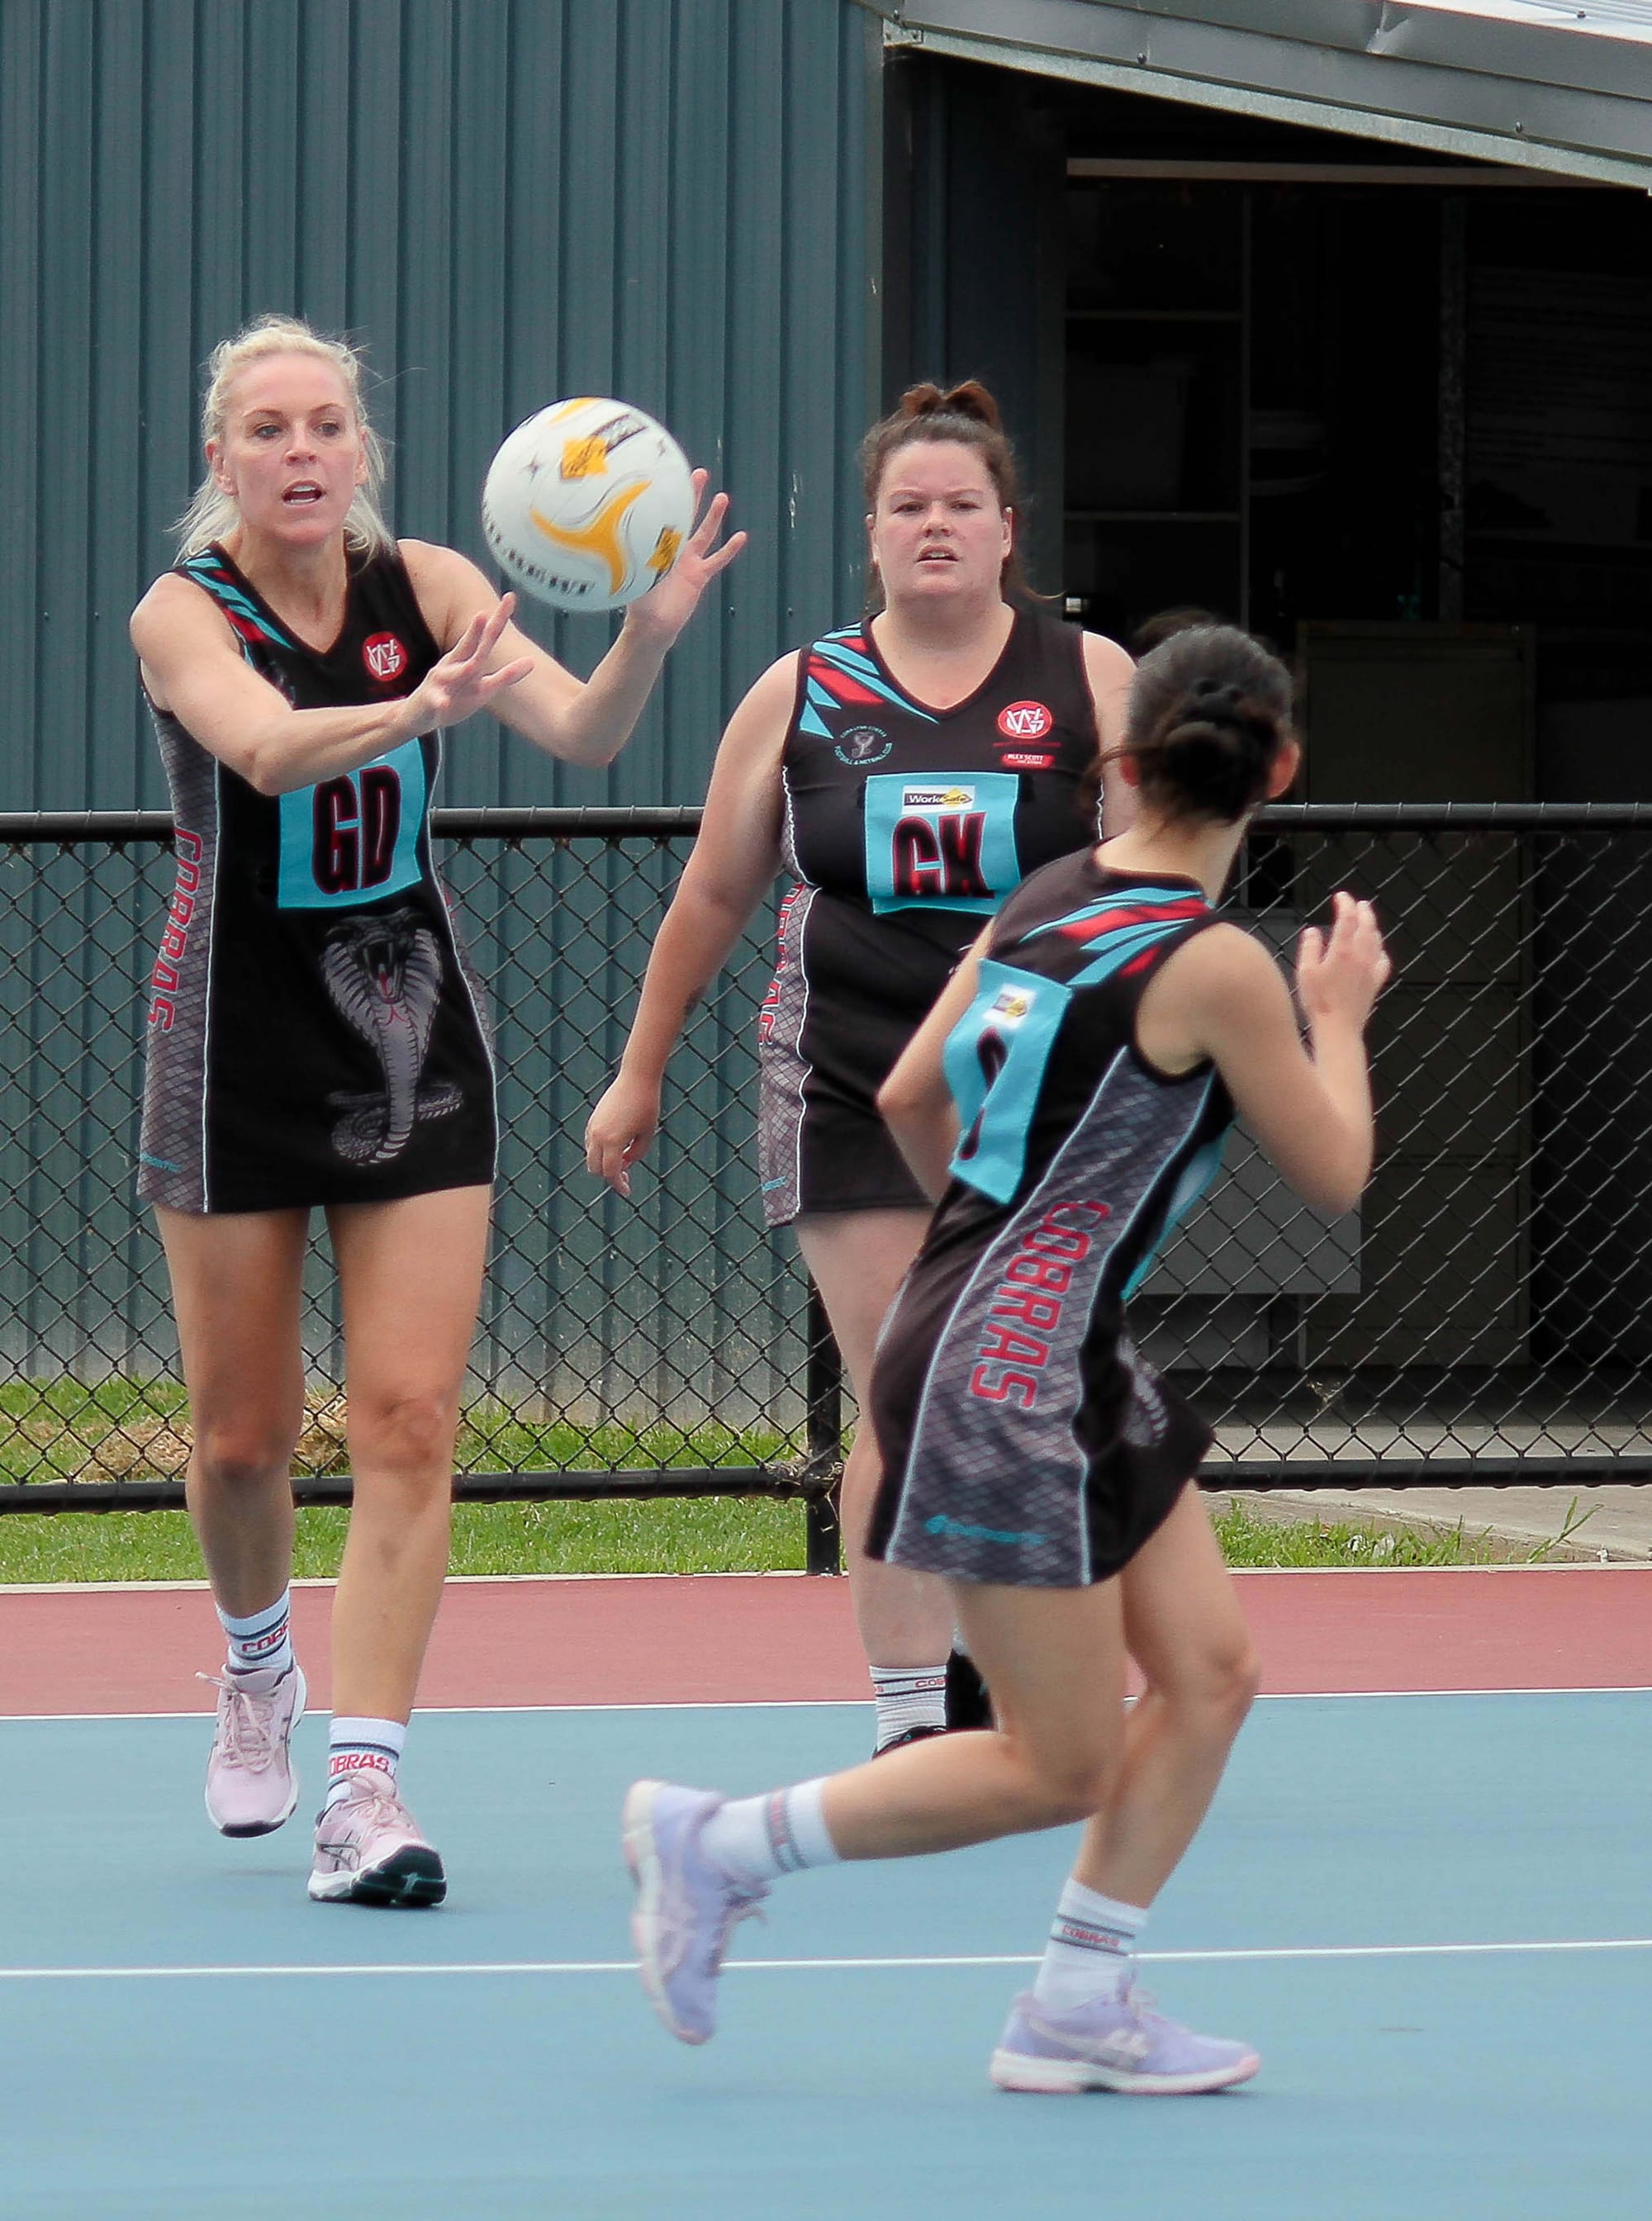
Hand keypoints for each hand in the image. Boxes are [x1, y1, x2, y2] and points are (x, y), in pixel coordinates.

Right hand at [407, 597, 532, 729]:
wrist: (417, 715)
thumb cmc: (453, 697)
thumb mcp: (481, 687)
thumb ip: (505, 676)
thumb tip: (532, 662)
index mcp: (466, 660)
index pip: (485, 637)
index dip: (498, 618)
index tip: (511, 596)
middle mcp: (453, 665)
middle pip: (469, 647)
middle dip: (477, 631)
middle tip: (484, 613)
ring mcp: (440, 682)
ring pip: (453, 674)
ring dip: (463, 668)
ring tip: (473, 663)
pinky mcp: (430, 701)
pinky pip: (436, 701)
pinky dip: (439, 701)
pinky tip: (443, 703)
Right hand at [584, 1071, 662, 1197]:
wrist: (636, 1078)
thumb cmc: (646, 1106)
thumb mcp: (647, 1134)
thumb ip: (636, 1153)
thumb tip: (624, 1164)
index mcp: (612, 1142)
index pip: (611, 1173)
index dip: (619, 1185)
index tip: (627, 1191)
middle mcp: (598, 1136)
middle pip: (596, 1168)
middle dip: (609, 1176)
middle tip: (626, 1175)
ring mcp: (593, 1127)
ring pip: (591, 1156)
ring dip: (604, 1163)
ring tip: (623, 1160)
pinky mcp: (593, 1119)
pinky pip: (591, 1143)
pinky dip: (600, 1151)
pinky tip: (615, 1147)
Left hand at [621, 470, 746, 646]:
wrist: (653, 627)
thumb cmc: (637, 603)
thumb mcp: (634, 577)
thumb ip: (635, 559)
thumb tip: (630, 540)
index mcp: (655, 546)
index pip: (662, 514)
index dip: (667, 496)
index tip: (671, 475)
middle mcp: (672, 549)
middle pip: (685, 516)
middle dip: (692, 495)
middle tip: (698, 474)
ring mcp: (688, 561)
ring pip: (705, 533)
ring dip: (714, 517)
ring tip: (723, 498)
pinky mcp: (700, 576)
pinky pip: (718, 560)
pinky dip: (729, 549)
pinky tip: (741, 536)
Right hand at [1297, 891, 1390, 1034]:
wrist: (1338, 1028)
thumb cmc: (1319, 1002)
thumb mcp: (1305, 972)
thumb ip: (1310, 948)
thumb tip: (1313, 932)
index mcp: (1342, 951)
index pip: (1347, 918)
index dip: (1345, 903)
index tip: (1340, 897)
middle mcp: (1360, 957)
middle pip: (1367, 926)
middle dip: (1363, 911)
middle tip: (1359, 903)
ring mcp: (1370, 969)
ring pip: (1376, 941)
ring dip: (1373, 927)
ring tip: (1368, 920)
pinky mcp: (1375, 983)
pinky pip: (1383, 961)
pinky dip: (1381, 951)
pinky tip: (1378, 951)